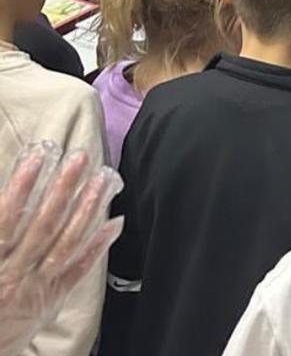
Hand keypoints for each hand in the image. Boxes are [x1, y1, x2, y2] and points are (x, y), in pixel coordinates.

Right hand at [0, 141, 123, 355]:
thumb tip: (8, 200)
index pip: (7, 219)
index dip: (21, 188)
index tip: (37, 157)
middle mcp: (15, 272)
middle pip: (43, 225)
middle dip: (62, 190)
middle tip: (79, 158)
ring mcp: (37, 285)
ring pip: (66, 244)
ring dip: (86, 209)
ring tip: (102, 179)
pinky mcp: (53, 297)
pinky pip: (78, 271)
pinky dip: (97, 247)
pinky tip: (114, 223)